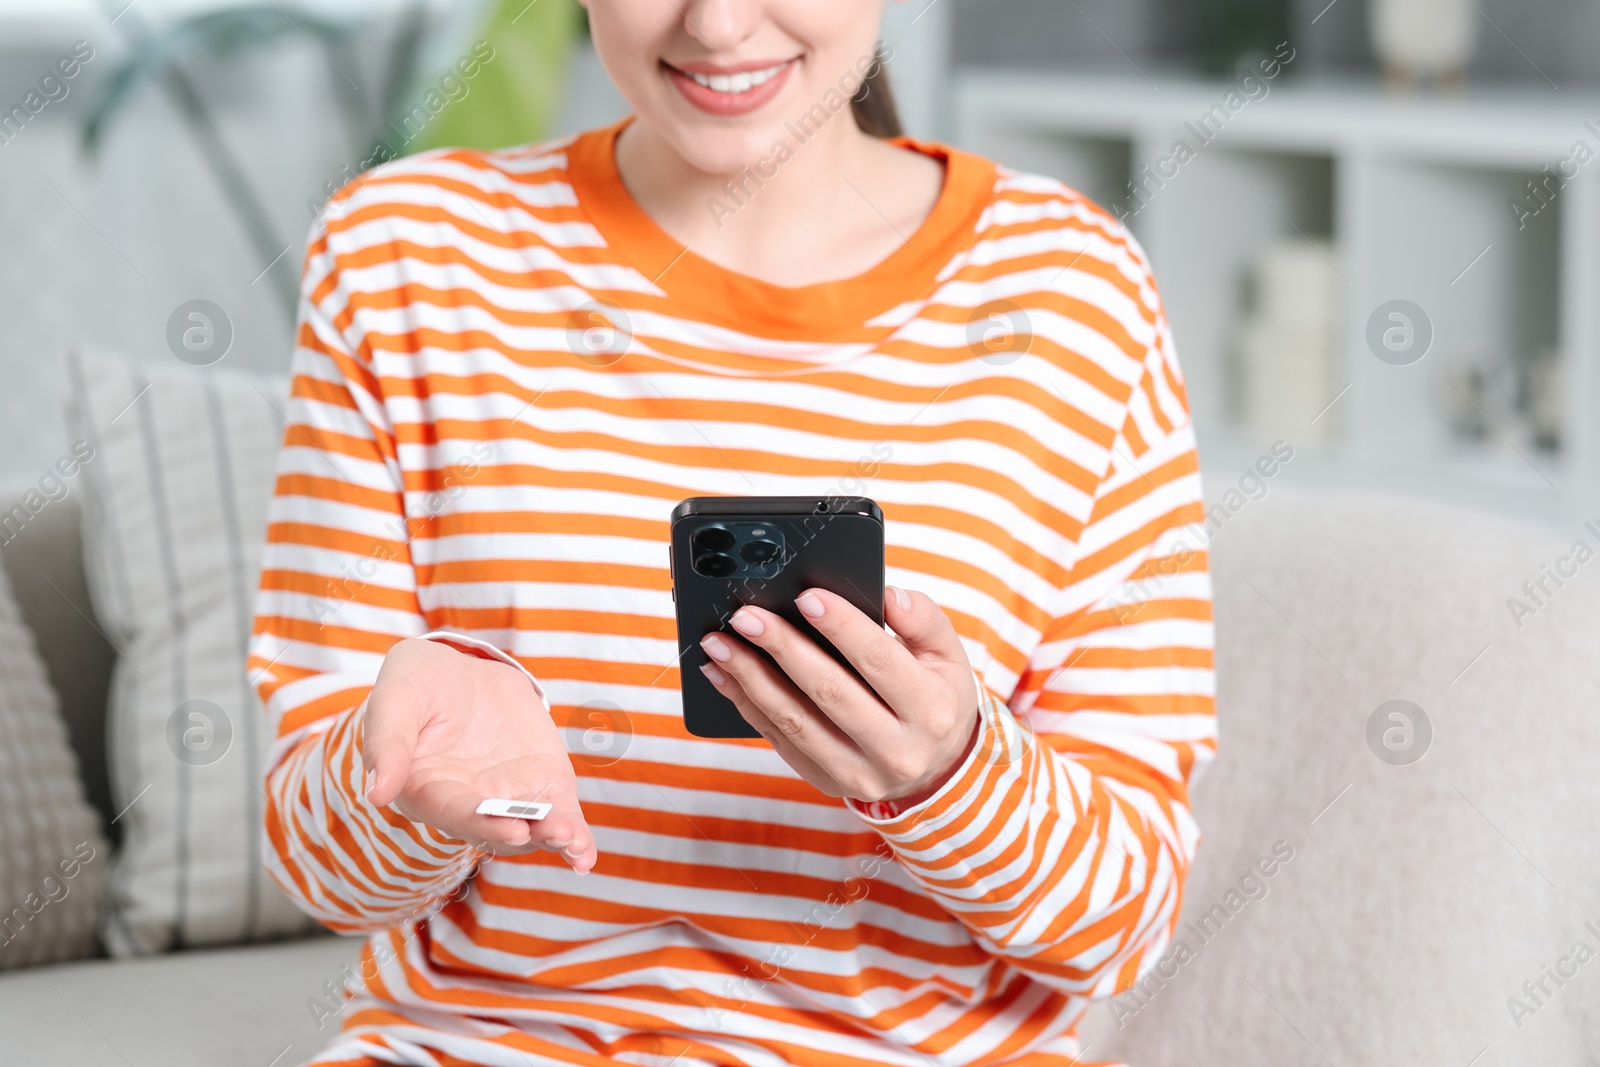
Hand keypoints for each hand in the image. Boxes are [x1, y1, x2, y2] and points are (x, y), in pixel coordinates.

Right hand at [361, 638, 595, 872]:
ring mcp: (508, 795)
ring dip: (552, 839)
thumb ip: (387, 744)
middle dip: (520, 834)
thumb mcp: (396, 698)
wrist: (458, 672)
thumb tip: (376, 794)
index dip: (479, 821)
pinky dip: (574, 837)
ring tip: (572, 841)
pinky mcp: (541, 782)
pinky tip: (584, 855)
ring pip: (531, 828)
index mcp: (427, 789)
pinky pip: (560, 814)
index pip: (453, 811)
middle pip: (495, 828)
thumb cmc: (416, 686)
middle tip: (546, 833)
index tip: (509, 828)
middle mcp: (468, 803)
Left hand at [698, 586, 980, 805]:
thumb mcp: (948, 656)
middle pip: (830, 693)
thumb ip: (923, 620)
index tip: (806, 596)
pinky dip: (747, 705)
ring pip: (796, 722)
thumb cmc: (936, 696)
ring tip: (719, 643)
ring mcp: (859, 774)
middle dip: (783, 649)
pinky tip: (723, 675)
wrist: (937, 768)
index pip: (880, 662)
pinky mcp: (828, 782)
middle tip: (746, 616)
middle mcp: (898, 750)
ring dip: (750, 679)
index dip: (842, 628)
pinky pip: (780, 741)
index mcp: (932, 710)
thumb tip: (888, 596)